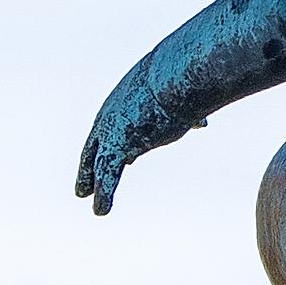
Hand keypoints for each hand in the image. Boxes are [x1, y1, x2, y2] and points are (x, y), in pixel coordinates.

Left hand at [78, 77, 195, 213]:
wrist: (175, 75)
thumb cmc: (184, 79)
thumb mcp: (183, 98)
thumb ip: (187, 114)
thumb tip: (201, 123)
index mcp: (126, 99)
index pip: (117, 124)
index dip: (117, 141)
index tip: (127, 159)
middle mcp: (113, 113)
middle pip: (98, 143)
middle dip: (91, 163)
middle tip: (84, 183)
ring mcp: (111, 130)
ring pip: (97, 161)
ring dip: (92, 180)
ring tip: (88, 199)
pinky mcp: (115, 145)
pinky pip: (106, 174)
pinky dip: (103, 193)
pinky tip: (100, 210)